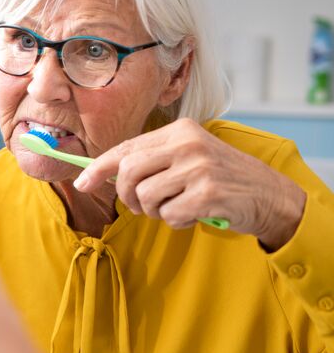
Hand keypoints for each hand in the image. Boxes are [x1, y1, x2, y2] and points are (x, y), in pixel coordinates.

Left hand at [74, 118, 305, 250]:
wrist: (270, 195)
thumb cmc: (222, 179)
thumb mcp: (189, 158)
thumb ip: (154, 161)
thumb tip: (104, 175)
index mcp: (180, 130)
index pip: (127, 148)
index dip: (98, 168)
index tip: (82, 183)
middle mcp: (188, 144)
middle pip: (128, 172)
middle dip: (127, 196)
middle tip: (141, 206)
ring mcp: (198, 167)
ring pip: (145, 196)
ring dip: (154, 211)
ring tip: (177, 207)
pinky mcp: (207, 193)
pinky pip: (168, 215)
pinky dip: (176, 221)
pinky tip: (194, 214)